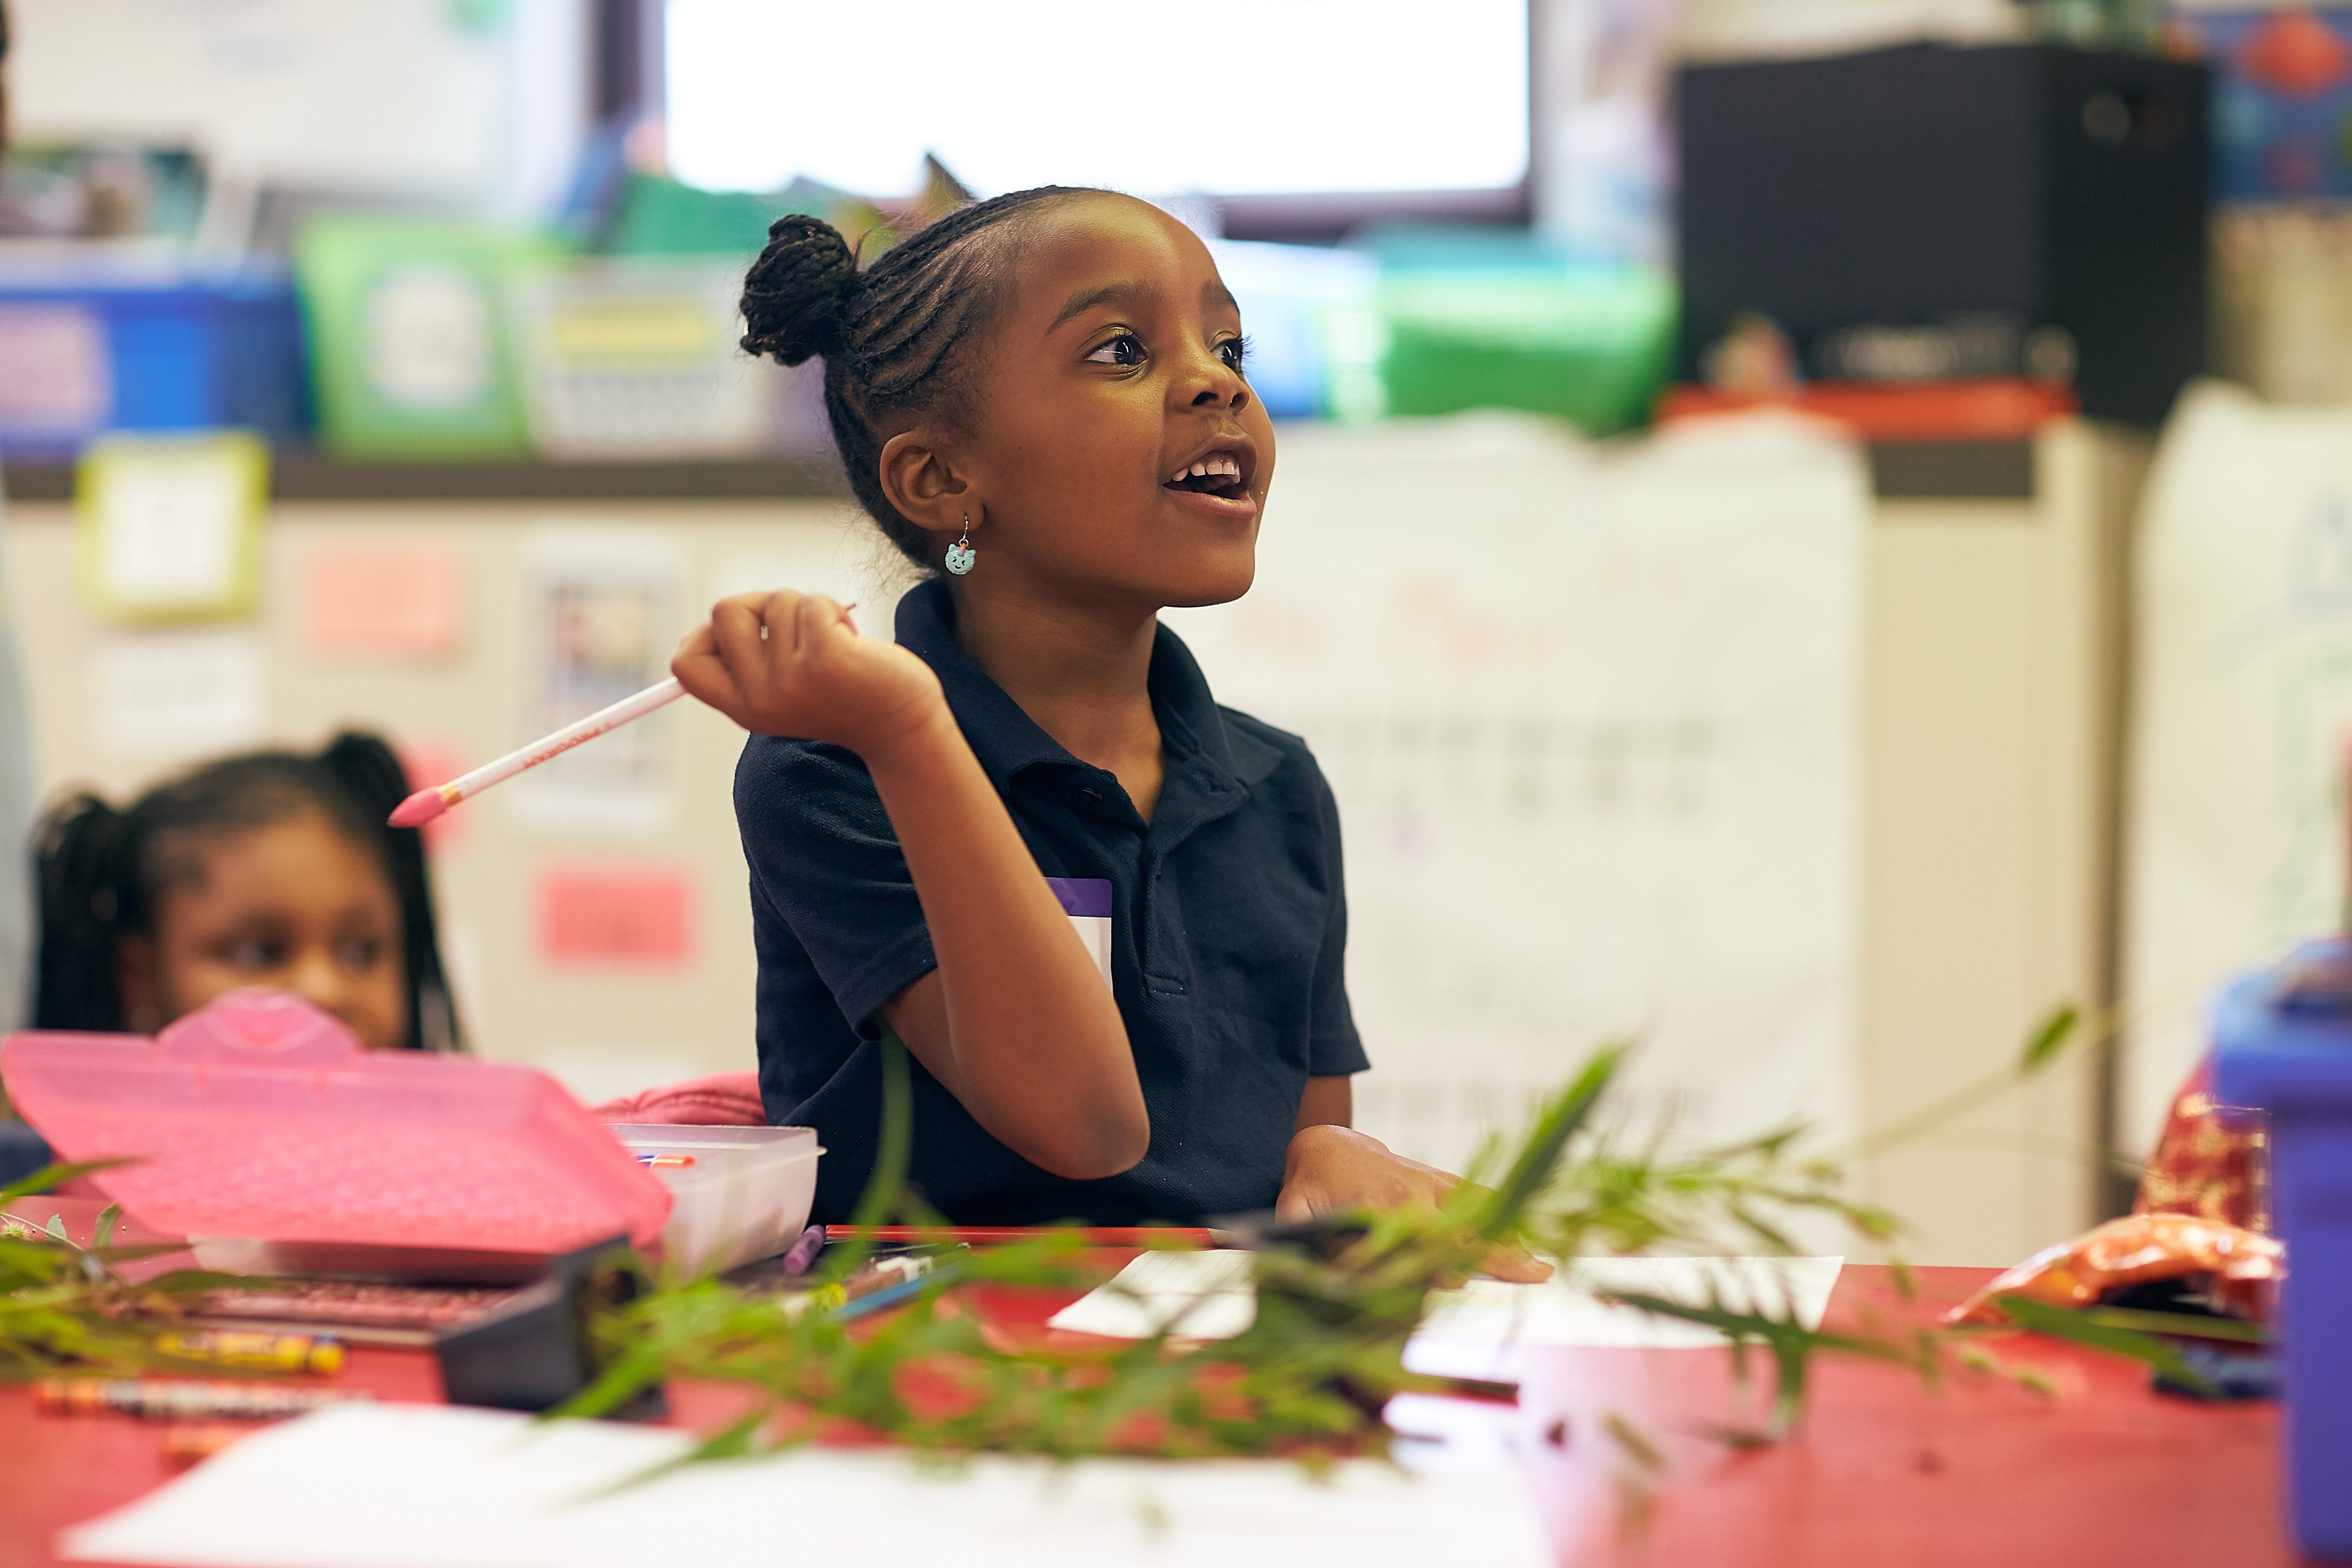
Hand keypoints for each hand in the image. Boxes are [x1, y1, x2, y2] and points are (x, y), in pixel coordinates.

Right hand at [672, 590, 944, 756]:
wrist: (900, 726)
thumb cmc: (842, 697)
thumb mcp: (782, 691)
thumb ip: (744, 666)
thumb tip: (695, 632)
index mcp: (744, 708)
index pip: (686, 664)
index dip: (702, 635)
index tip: (741, 634)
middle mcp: (761, 697)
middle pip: (724, 611)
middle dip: (761, 604)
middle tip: (796, 628)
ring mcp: (791, 678)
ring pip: (776, 601)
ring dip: (807, 609)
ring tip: (832, 642)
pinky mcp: (825, 657)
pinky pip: (811, 602)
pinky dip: (832, 610)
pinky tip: (851, 641)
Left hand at [1277, 1124, 1552, 1283]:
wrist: (1330, 1146)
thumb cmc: (1311, 1186)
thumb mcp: (1295, 1210)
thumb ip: (1299, 1236)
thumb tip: (1302, 1266)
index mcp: (1376, 1202)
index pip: (1412, 1235)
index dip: (1433, 1258)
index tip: (1457, 1278)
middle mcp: (1411, 1192)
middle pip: (1456, 1227)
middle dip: (1490, 1251)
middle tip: (1531, 1274)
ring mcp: (1431, 1185)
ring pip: (1475, 1213)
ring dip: (1506, 1239)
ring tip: (1540, 1267)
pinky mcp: (1442, 1181)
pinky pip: (1477, 1197)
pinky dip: (1502, 1215)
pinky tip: (1528, 1241)